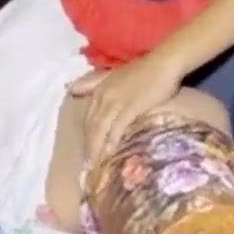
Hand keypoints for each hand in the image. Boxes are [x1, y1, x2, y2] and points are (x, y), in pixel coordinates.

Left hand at [66, 53, 182, 166]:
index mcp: (99, 90)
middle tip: (87, 169)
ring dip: (97, 149)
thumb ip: (92, 83)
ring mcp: (116, 102)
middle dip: (88, 148)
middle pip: (92, 127)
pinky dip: (112, 141)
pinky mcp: (131, 107)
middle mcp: (103, 97)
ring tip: (95, 167)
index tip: (86, 156)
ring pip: (101, 129)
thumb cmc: (143, 70)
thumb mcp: (112, 75)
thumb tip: (69, 88)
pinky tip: (111, 154)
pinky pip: (117, 127)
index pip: (88, 119)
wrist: (163, 64)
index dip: (86, 138)